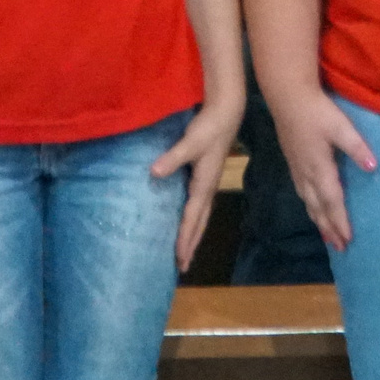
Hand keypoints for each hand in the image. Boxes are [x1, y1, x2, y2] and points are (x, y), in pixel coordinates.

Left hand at [151, 97, 245, 272]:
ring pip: (200, 217)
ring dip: (193, 235)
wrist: (226, 113)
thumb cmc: (209, 128)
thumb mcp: (190, 142)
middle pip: (199, 223)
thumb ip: (172, 158)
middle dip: (191, 245)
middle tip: (182, 266)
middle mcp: (207, 189)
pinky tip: (185, 221)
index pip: (192, 218)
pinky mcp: (205, 177)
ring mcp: (208, 184)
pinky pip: (198, 206)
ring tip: (185, 251)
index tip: (179, 258)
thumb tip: (153, 173)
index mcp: (204, 185)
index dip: (185, 238)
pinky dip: (192, 220)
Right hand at [272, 87, 376, 252]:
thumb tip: (374, 168)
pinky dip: (309, 206)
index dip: (340, 222)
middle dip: (329, 229)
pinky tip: (312, 207)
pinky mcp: (293, 162)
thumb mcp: (341, 127)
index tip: (348, 240)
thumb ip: (357, 148)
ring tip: (327, 236)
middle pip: (318, 208)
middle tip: (340, 248)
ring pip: (308, 203)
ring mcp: (297, 169)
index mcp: (320, 169)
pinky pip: (301, 193)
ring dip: (318, 221)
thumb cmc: (316, 111)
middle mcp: (306, 174)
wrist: (287, 97)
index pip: (332, 202)